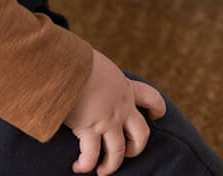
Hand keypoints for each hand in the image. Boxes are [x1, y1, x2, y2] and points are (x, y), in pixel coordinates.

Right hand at [64, 52, 165, 175]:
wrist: (64, 61)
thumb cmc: (75, 57)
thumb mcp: (96, 62)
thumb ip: (101, 75)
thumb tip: (90, 74)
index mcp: (124, 86)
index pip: (151, 97)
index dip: (157, 108)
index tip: (156, 116)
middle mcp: (120, 106)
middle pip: (141, 134)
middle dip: (136, 147)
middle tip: (127, 151)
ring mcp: (107, 120)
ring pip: (118, 152)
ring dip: (111, 165)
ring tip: (101, 170)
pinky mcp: (89, 129)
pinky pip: (91, 155)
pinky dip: (85, 164)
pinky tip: (78, 167)